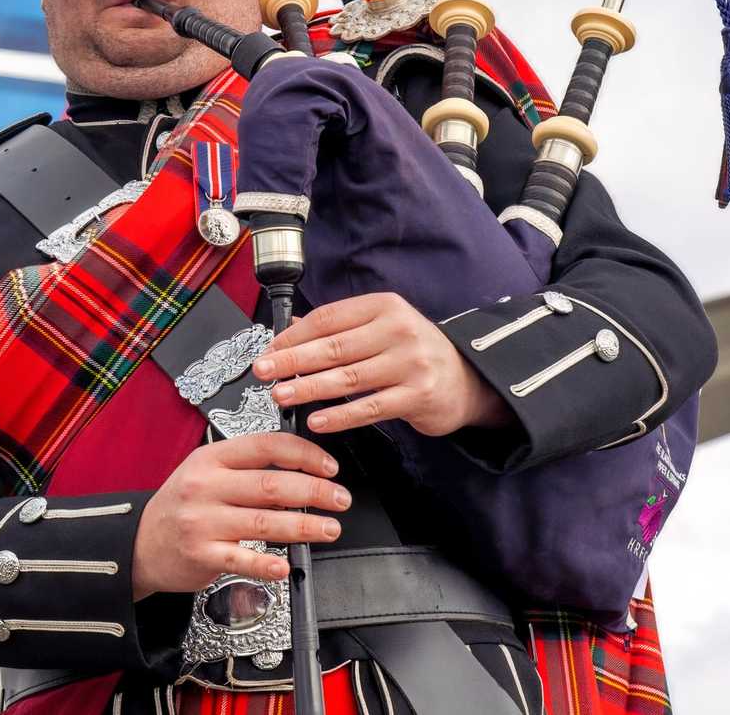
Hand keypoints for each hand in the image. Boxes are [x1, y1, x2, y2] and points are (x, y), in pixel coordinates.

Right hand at [131, 433, 349, 599]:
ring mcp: (202, 521)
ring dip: (304, 526)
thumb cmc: (181, 505)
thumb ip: (245, 466)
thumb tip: (300, 466)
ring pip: (263, 521)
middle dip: (315, 491)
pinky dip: (266, 564)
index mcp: (211, 458)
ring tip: (329, 529)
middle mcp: (205, 486)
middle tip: (340, 499)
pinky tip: (285, 566)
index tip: (328, 467)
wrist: (139, 543)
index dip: (304, 454)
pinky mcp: (201, 555)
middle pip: (271, 484)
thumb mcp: (205, 471)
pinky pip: (241, 559)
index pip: (266, 446)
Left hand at [252, 292, 511, 437]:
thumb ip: (341, 329)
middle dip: (292, 361)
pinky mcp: (417, 395)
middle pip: (334, 347)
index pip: (328, 318)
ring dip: (309, 388)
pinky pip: (369, 408)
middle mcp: (398, 330)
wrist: (466, 379)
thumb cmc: (414, 352)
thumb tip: (289, 333)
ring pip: (348, 378)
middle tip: (263, 371)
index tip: (269, 349)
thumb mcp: (382, 327)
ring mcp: (410, 363)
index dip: (294, 335)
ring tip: (280, 395)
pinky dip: (339, 416)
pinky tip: (316, 421)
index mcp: (384, 307)